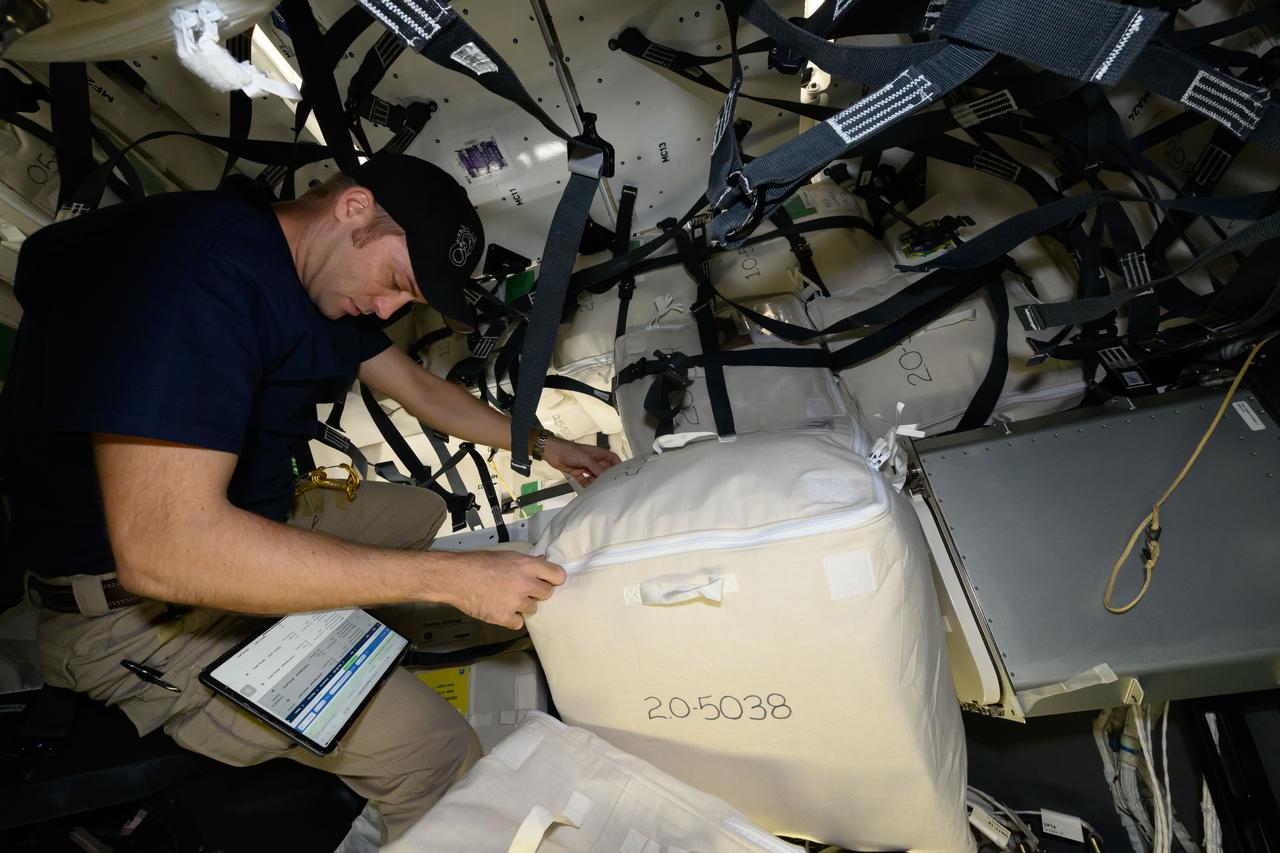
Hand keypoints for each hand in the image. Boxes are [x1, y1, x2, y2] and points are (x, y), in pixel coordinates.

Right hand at [443, 550, 567, 629]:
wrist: (456, 577)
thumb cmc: (479, 562)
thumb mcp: (506, 555)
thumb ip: (526, 562)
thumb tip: (542, 561)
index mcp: (527, 565)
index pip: (558, 575)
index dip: (554, 579)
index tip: (548, 580)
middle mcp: (525, 584)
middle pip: (547, 593)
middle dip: (537, 592)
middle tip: (523, 590)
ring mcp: (516, 602)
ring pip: (533, 609)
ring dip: (523, 606)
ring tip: (507, 599)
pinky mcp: (504, 617)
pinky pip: (518, 623)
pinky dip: (511, 619)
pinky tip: (501, 610)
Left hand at [542, 437, 620, 487]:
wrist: (553, 452)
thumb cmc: (569, 451)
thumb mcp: (585, 458)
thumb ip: (595, 467)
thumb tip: (605, 476)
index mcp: (597, 454)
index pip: (611, 458)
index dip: (617, 464)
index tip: (621, 473)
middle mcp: (593, 461)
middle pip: (604, 469)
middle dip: (607, 477)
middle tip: (611, 486)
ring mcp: (585, 467)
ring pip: (595, 476)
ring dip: (597, 482)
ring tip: (601, 490)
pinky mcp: (578, 473)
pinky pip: (585, 481)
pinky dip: (587, 486)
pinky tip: (589, 491)